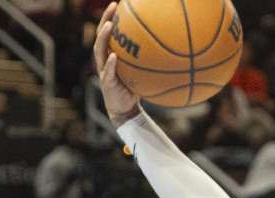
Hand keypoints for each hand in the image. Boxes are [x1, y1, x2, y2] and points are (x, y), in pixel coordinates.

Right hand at [92, 2, 140, 124]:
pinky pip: (108, 71)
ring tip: (110, 26)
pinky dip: (111, 64)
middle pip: (102, 35)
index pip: (111, 32)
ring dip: (104, 37)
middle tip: (114, 6)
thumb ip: (152, 61)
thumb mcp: (145, 73)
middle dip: (106, 19)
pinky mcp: (106, 83)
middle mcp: (105, 59)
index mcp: (112, 55)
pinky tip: (114, 57)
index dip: (113, 17)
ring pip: (99, 50)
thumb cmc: (136, 89)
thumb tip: (175, 50)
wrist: (126, 110)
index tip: (120, 3)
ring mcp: (104, 70)